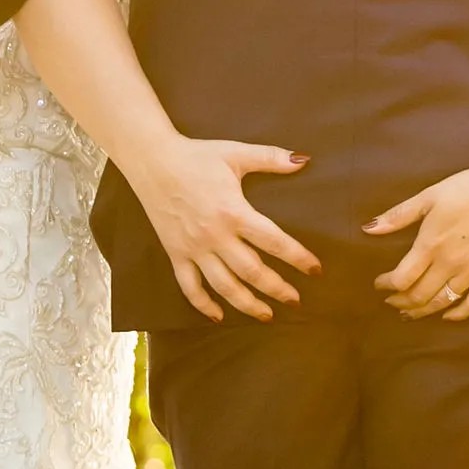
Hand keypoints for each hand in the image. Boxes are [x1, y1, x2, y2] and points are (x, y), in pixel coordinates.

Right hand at [131, 138, 317, 324]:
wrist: (153, 161)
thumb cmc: (197, 156)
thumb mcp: (236, 153)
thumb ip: (271, 158)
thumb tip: (303, 159)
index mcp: (234, 212)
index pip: (274, 241)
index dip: (298, 257)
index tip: (315, 270)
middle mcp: (215, 236)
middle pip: (252, 271)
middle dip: (277, 289)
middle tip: (295, 300)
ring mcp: (194, 248)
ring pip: (224, 286)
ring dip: (247, 304)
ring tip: (267, 315)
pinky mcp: (175, 253)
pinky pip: (189, 286)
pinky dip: (203, 304)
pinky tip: (218, 316)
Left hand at [368, 156, 468, 322]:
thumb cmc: (467, 188)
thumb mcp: (428, 197)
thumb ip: (398, 216)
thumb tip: (368, 229)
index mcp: (430, 245)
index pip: (401, 279)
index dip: (386, 286)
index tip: (379, 284)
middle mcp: (449, 264)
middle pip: (419, 295)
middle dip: (400, 302)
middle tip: (391, 301)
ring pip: (442, 302)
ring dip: (422, 311)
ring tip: (411, 312)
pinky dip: (457, 314)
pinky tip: (447, 315)